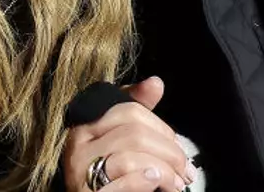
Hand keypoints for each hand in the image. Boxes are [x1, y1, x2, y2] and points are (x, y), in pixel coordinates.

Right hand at [62, 78, 194, 191]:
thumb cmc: (110, 175)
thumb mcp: (121, 141)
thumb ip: (137, 112)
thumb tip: (156, 83)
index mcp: (86, 126)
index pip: (129, 111)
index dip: (161, 127)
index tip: (178, 145)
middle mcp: (78, 147)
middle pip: (134, 134)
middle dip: (169, 152)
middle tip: (185, 170)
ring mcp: (80, 173)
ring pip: (130, 158)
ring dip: (163, 171)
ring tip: (176, 183)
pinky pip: (124, 182)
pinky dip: (146, 182)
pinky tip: (157, 185)